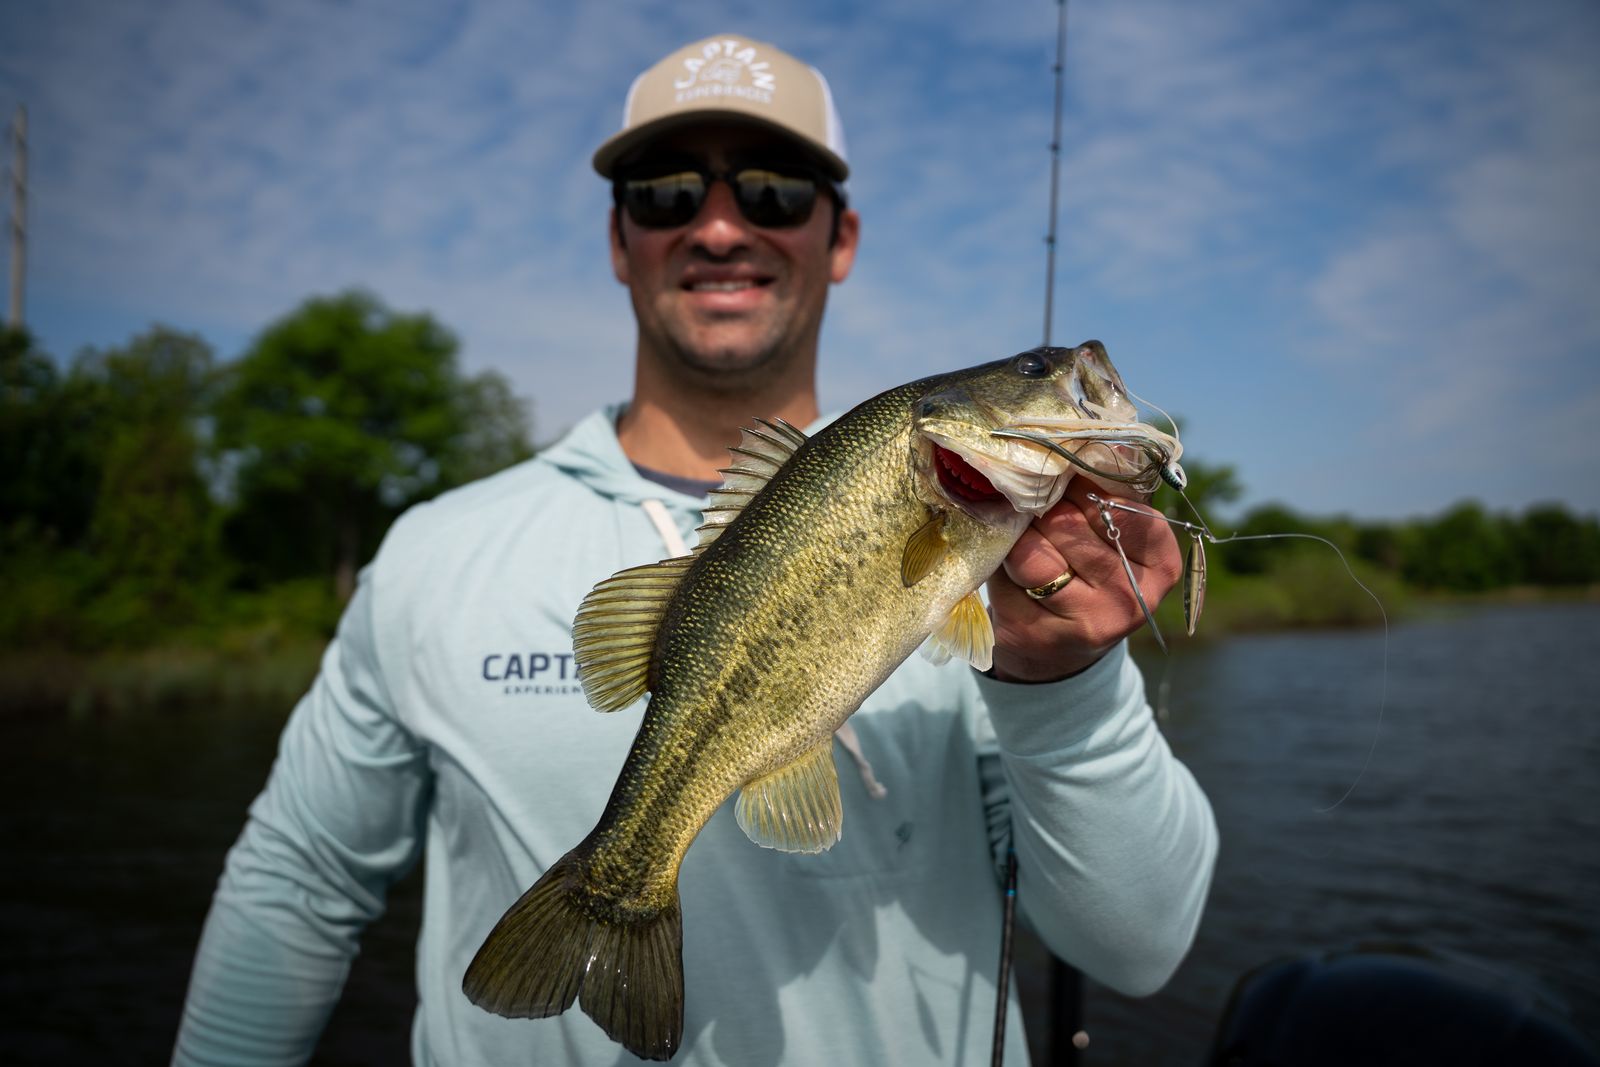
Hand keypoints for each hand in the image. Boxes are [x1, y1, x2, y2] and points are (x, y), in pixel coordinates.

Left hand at [986, 478, 1182, 682]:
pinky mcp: (1042, 631)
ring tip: (1024, 534)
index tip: (1065, 478)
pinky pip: (1012, 568)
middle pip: (1071, 521)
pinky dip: (1003, 555)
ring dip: (1021, 531)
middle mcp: (1132, 596)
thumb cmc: (1083, 572)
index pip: (1120, 505)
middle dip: (1045, 505)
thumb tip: (1097, 438)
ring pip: (1037, 546)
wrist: (1054, 646)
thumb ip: (1107, 493)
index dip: (1083, 484)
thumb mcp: (1108, 534)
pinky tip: (1010, 562)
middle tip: (1034, 504)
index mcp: (1160, 562)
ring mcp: (1088, 620)